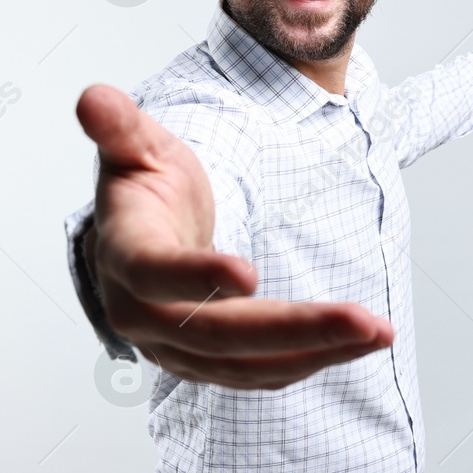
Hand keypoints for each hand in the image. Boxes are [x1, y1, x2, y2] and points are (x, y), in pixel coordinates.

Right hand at [74, 84, 394, 388]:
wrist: (138, 242)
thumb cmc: (144, 190)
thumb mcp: (135, 148)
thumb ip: (120, 126)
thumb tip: (95, 98)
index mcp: (124, 257)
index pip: (155, 273)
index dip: (196, 276)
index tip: (248, 272)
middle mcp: (143, 317)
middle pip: (218, 334)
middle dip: (294, 328)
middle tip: (361, 319)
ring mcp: (175, 349)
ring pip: (247, 364)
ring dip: (317, 351)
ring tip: (377, 331)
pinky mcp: (207, 366)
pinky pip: (260, 374)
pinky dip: (311, 361)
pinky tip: (356, 344)